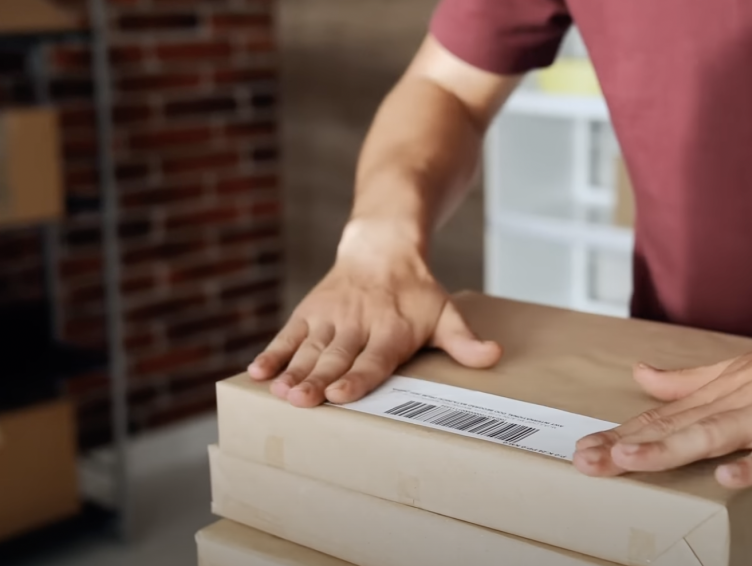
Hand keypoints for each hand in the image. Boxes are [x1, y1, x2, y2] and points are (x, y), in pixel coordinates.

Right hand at [247, 224, 501, 407]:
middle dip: (317, 380)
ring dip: (292, 371)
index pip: (373, 359)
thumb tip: (493, 356)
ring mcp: (330, 317)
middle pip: (336, 357)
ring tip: (279, 392)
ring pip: (309, 349)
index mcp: (391, 330)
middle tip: (301, 401)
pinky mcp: (309, 313)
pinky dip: (273, 352)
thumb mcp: (445, 314)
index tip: (341, 393)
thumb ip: (463, 341)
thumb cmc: (417, 293)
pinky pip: (288, 334)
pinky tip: (258, 371)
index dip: (357, 377)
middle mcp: (358, 324)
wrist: (383, 248)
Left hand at [572, 316, 751, 487]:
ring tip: (629, 458)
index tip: (582, 449)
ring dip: (668, 448)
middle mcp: (729, 405)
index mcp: (713, 396)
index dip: (619, 434)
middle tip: (586, 460)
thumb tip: (641, 376)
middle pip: (670, 429)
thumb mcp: (731, 373)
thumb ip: (684, 382)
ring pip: (709, 435)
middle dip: (626, 445)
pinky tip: (728, 478)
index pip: (657, 419)